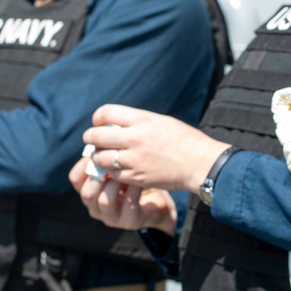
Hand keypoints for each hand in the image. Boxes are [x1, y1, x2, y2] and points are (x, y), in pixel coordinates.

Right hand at [70, 155, 177, 234]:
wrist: (161, 195)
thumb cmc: (136, 174)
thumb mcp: (120, 164)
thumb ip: (110, 153)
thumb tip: (103, 128)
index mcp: (91, 189)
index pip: (76, 179)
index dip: (82, 165)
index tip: (95, 151)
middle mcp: (97, 206)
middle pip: (86, 194)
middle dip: (97, 176)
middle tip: (110, 161)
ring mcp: (113, 216)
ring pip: (104, 201)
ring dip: (114, 184)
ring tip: (126, 170)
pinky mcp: (130, 221)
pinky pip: (128, 205)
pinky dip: (133, 189)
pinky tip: (141, 178)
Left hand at [81, 104, 232, 193]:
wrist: (200, 163)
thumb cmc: (184, 139)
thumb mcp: (161, 121)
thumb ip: (137, 122)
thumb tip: (115, 125)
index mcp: (142, 119)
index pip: (105, 113)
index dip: (98, 118)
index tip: (98, 122)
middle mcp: (134, 138)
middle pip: (97, 136)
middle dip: (90, 138)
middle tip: (91, 140)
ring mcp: (134, 159)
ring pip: (100, 157)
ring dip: (98, 156)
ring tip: (101, 156)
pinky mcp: (136, 177)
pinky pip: (112, 173)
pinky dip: (110, 171)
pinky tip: (114, 168)